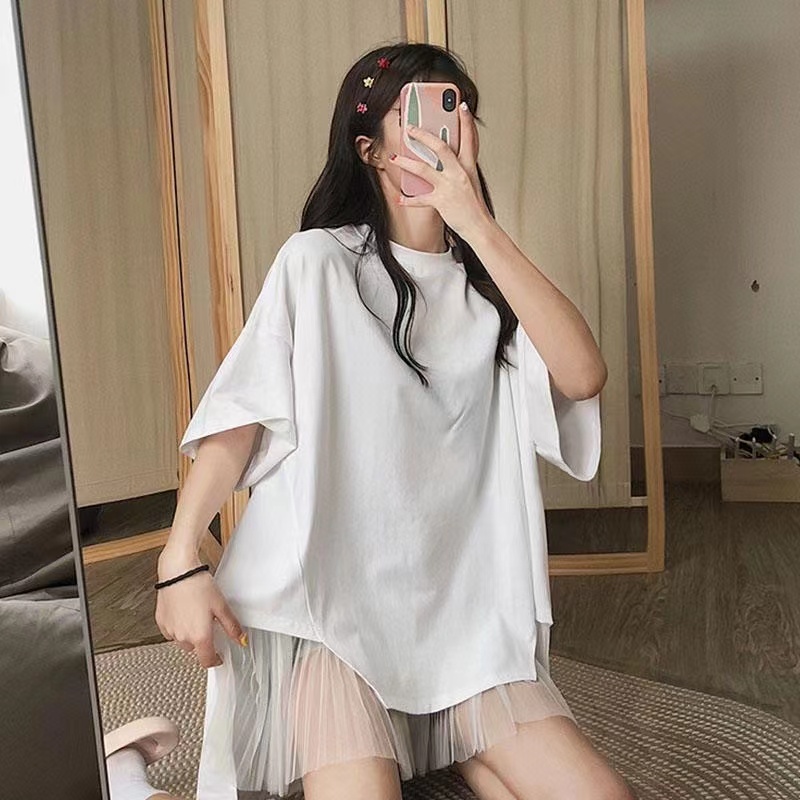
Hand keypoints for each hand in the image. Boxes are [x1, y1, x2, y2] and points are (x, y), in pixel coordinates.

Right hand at [155, 550, 246, 668]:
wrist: (177, 571)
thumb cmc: (198, 585)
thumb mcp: (221, 606)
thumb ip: (232, 626)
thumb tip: (240, 639)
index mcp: (199, 636)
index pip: (207, 660)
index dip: (215, 660)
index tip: (219, 656)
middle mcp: (182, 637)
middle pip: (195, 648)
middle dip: (203, 640)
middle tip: (209, 623)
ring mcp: (169, 630)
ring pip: (182, 640)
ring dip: (190, 634)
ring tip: (196, 613)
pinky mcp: (161, 622)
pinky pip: (171, 631)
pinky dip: (178, 626)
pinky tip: (184, 611)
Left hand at [392, 102, 491, 240]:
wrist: (480, 227)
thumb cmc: (475, 207)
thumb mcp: (472, 182)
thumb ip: (460, 169)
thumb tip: (447, 160)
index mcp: (469, 167)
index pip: (470, 138)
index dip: (467, 121)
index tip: (463, 106)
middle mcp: (460, 173)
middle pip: (441, 147)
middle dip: (423, 136)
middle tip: (410, 128)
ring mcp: (450, 187)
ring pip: (424, 169)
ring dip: (406, 163)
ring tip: (394, 159)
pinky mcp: (442, 201)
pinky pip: (421, 198)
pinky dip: (409, 199)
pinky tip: (400, 197)